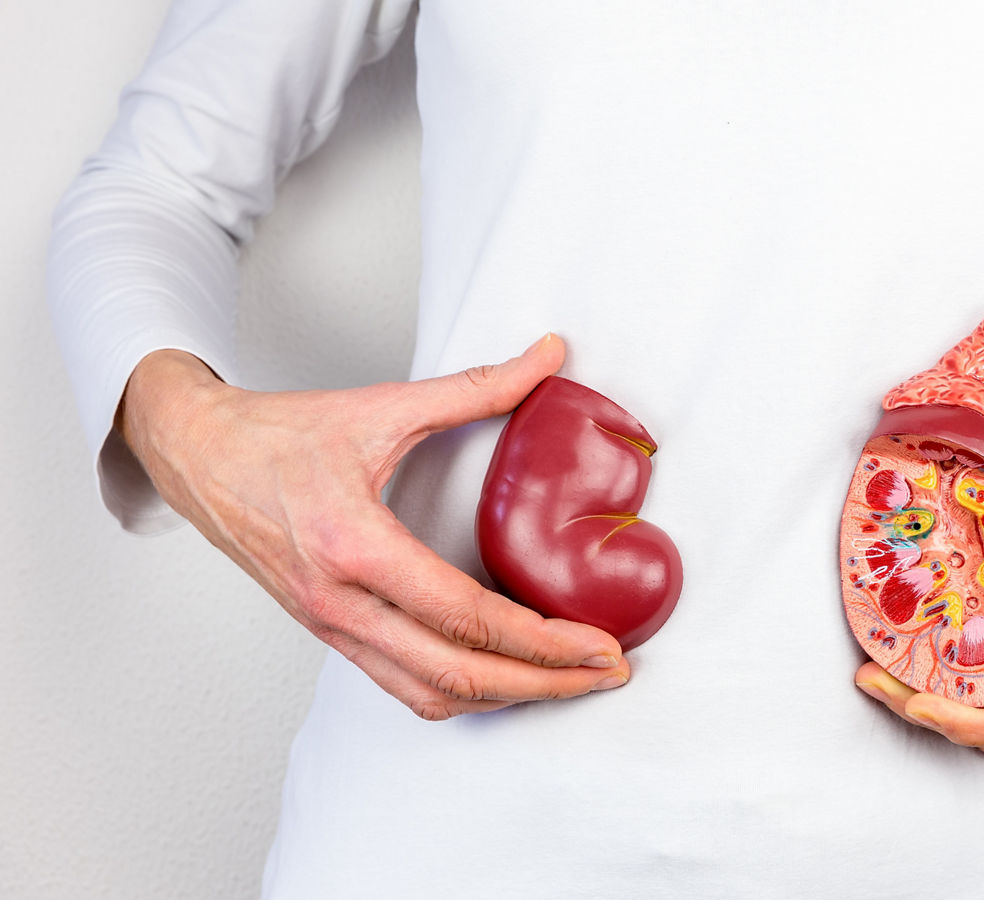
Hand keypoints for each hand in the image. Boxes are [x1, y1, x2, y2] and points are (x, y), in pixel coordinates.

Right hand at [118, 336, 630, 719]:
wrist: (196, 455)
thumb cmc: (277, 434)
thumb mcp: (382, 405)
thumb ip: (477, 385)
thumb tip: (550, 355)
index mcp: (356, 545)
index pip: (467, 615)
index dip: (544, 640)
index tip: (600, 645)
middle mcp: (341, 601)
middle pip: (461, 674)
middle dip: (545, 683)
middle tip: (608, 675)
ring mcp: (331, 627)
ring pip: (432, 694)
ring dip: (508, 698)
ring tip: (569, 683)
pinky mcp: (329, 634)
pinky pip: (403, 686)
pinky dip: (462, 694)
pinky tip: (506, 679)